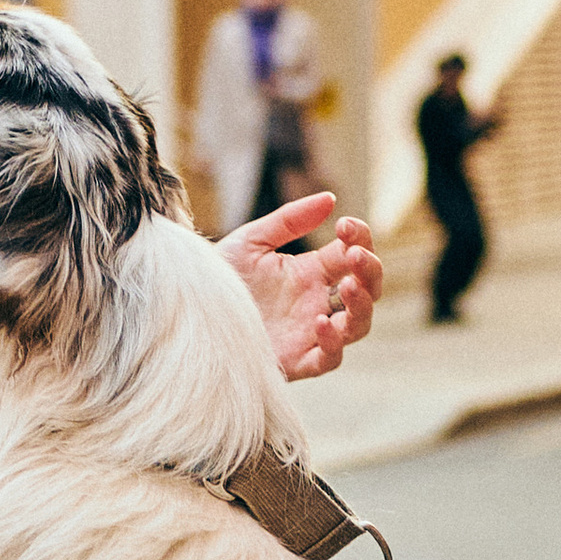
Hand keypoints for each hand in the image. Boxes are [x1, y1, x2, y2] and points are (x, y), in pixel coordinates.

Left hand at [218, 194, 383, 380]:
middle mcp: (316, 303)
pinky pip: (329, 359)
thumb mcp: (252, 241)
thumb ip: (289, 220)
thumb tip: (330, 198)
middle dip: (370, 270)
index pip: (352, 254)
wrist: (190, 313)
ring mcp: (310, 333)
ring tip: (347, 284)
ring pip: (357, 326)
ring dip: (361, 305)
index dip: (359, 239)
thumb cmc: (221, 278)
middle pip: (367, 290)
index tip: (344, 224)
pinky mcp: (296, 361)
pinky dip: (333, 342)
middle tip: (355, 254)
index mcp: (311, 273)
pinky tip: (320, 322)